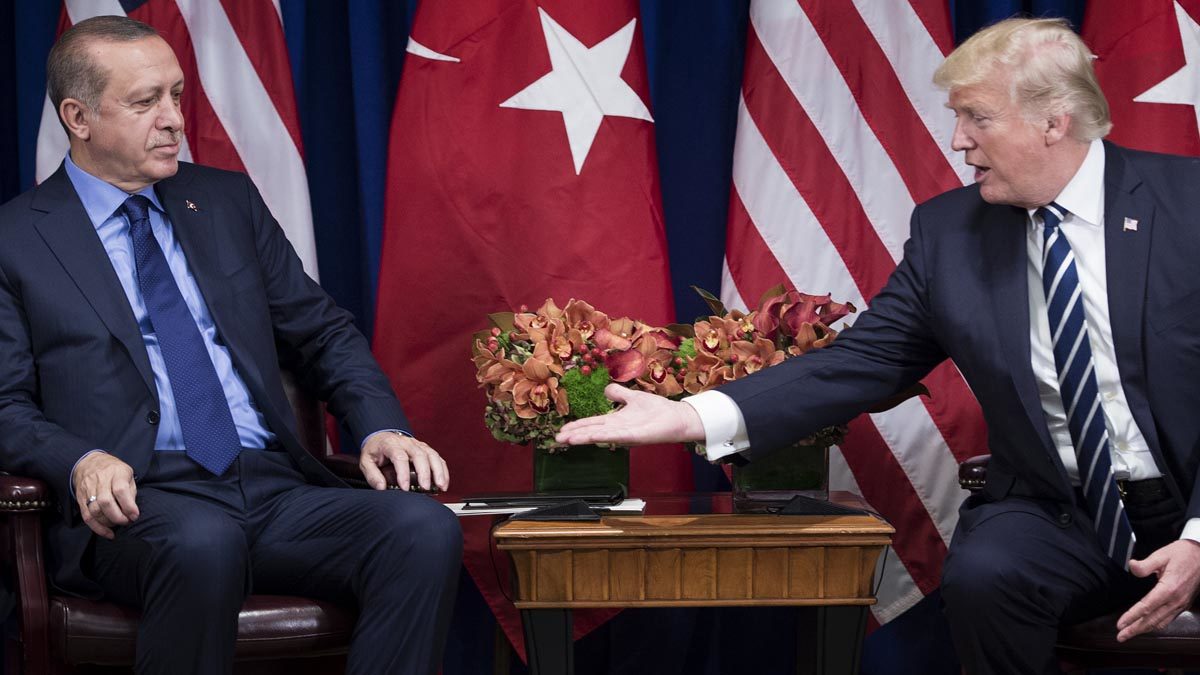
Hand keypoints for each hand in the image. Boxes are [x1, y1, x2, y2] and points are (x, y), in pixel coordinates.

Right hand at [73, 452, 138, 539]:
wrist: (88, 463)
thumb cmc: (113, 471)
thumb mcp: (127, 474)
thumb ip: (130, 491)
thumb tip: (132, 512)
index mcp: (116, 472)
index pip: (120, 490)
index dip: (128, 505)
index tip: (135, 516)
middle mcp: (100, 481)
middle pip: (105, 502)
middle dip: (118, 517)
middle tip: (127, 521)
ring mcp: (88, 490)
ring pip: (94, 511)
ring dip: (108, 523)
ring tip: (118, 524)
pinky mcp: (80, 499)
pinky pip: (87, 516)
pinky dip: (97, 528)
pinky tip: (108, 533)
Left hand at [360, 432, 448, 491]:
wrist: (381, 437)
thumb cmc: (375, 451)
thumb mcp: (366, 462)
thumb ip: (372, 475)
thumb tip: (382, 487)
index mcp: (390, 444)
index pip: (399, 457)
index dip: (403, 473)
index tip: (404, 488)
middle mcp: (406, 442)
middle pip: (419, 454)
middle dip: (424, 472)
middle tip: (425, 488)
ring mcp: (418, 444)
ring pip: (432, 455)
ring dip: (438, 471)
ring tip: (441, 486)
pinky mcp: (425, 449)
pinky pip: (437, 458)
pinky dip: (443, 470)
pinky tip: (444, 482)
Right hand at [555, 384, 705, 446]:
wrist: (677, 417)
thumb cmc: (658, 410)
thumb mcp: (633, 397)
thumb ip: (619, 393)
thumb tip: (606, 388)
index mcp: (616, 420)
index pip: (592, 423)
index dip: (577, 426)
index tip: (562, 430)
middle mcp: (618, 428)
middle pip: (592, 431)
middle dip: (574, 435)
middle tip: (558, 439)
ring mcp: (626, 433)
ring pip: (600, 435)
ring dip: (584, 437)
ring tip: (568, 440)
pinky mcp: (636, 436)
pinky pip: (617, 435)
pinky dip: (604, 436)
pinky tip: (592, 437)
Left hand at [1116, 540, 1199, 640]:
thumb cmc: (1182, 554)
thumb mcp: (1162, 555)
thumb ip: (1145, 564)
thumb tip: (1132, 566)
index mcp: (1169, 589)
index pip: (1146, 607)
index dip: (1132, 617)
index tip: (1120, 624)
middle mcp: (1175, 600)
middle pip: (1152, 620)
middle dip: (1135, 630)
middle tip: (1120, 637)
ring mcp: (1180, 604)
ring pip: (1160, 622)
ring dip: (1144, 630)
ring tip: (1130, 634)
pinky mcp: (1183, 604)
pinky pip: (1168, 619)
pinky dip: (1156, 625)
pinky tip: (1148, 626)